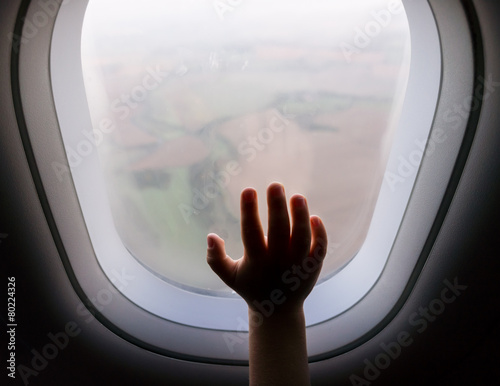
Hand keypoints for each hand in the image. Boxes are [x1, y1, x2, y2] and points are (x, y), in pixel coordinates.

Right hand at [207, 182, 326, 315]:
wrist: (278, 311)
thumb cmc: (251, 287)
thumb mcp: (229, 275)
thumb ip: (216, 259)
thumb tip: (211, 236)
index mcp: (256, 261)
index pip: (251, 233)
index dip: (249, 211)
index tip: (248, 189)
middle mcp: (278, 262)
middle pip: (280, 231)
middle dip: (277, 207)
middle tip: (275, 185)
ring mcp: (297, 265)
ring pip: (302, 238)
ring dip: (301, 217)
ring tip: (298, 196)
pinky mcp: (312, 267)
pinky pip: (319, 249)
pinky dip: (320, 235)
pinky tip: (314, 217)